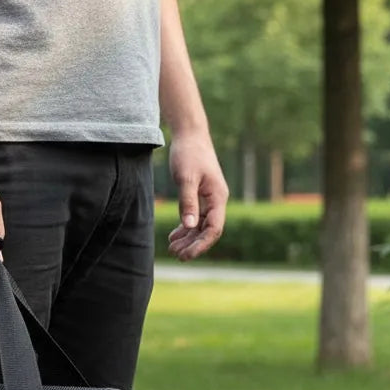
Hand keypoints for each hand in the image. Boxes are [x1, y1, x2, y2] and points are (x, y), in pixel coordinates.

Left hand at [167, 130, 228, 260]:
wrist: (190, 135)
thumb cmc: (189, 153)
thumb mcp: (186, 178)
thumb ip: (188, 202)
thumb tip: (190, 227)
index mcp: (218, 197)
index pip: (214, 229)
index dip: (201, 244)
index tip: (187, 255)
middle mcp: (216, 200)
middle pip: (208, 230)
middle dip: (193, 245)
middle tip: (176, 255)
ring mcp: (208, 199)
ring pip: (200, 225)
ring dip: (188, 238)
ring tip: (172, 249)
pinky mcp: (200, 195)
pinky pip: (195, 217)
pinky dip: (185, 227)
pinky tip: (174, 235)